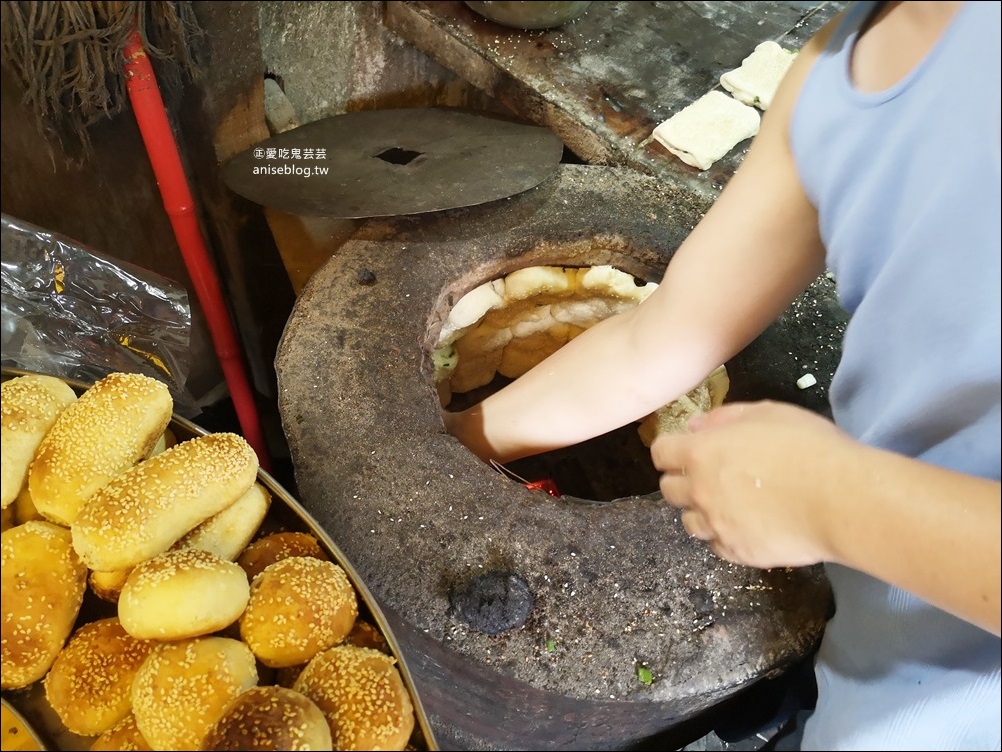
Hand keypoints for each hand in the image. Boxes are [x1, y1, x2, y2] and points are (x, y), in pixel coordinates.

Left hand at [651, 400, 851, 568]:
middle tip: (710, 476)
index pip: (661, 453)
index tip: (684, 450)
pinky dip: (725, 536)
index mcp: (701, 454)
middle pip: (668, 490)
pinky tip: (747, 525)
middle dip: (683, 480)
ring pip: (689, 522)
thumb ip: (724, 418)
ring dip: (702, 511)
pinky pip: (717, 545)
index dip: (670, 450)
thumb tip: (695, 427)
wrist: (840, 500)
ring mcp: (717, 525)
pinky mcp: (737, 552)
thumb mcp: (766, 413)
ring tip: (729, 504)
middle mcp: (700, 491)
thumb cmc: (806, 447)